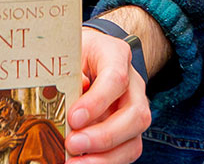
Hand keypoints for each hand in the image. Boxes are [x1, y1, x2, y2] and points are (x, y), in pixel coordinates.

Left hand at [65, 29, 150, 163]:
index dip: (97, 101)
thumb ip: (68, 73)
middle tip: (72, 144)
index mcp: (116, 55)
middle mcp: (133, 85)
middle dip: (103, 136)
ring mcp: (134, 110)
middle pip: (135, 114)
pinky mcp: (129, 132)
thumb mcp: (68, 52)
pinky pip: (125, 152)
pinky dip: (103, 162)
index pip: (116, 78)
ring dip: (104, 157)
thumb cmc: (76, 54)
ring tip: (74, 163)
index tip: (74, 117)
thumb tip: (70, 100)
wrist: (89, 57)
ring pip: (134, 140)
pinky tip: (82, 163)